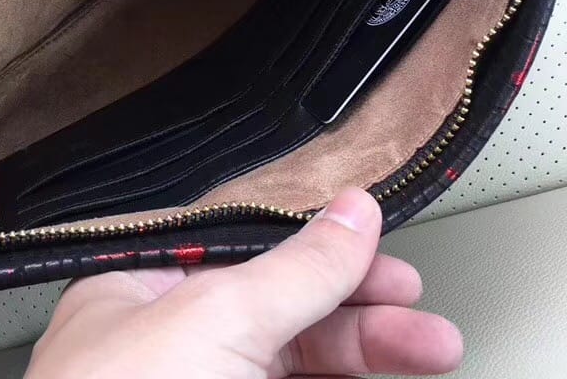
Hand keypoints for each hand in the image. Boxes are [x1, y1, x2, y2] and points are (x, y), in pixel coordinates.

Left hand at [27, 189, 462, 377]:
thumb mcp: (216, 320)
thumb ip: (294, 269)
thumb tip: (354, 212)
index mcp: (141, 291)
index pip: (242, 248)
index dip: (314, 244)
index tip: (377, 248)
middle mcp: (170, 343)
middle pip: (280, 305)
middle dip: (358, 307)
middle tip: (421, 315)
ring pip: (298, 362)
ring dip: (367, 354)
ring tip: (432, 351)